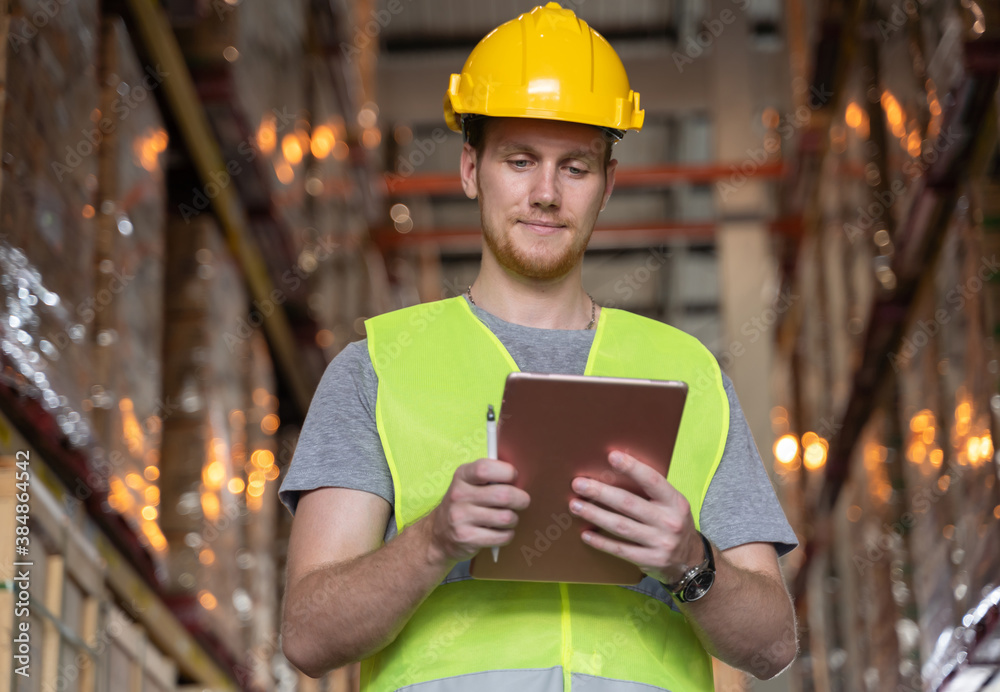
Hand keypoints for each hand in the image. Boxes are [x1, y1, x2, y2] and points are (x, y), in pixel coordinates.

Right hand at [428, 459, 530, 563]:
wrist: (438, 535)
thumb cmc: (465, 505)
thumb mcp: (469, 484)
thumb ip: (491, 477)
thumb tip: (520, 478)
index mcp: (462, 476)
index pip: (486, 469)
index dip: (506, 472)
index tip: (512, 478)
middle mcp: (459, 495)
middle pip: (504, 495)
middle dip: (521, 499)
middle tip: (522, 501)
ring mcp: (460, 517)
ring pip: (506, 517)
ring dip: (513, 519)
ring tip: (508, 519)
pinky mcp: (466, 538)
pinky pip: (502, 536)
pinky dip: (507, 535)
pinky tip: (500, 532)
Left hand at [568, 450, 702, 583]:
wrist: (691, 560)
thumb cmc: (672, 523)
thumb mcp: (671, 504)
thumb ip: (650, 491)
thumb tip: (615, 470)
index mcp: (675, 502)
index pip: (652, 481)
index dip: (632, 467)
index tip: (612, 456)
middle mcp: (669, 522)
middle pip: (629, 504)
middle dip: (601, 492)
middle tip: (579, 484)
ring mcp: (660, 543)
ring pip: (621, 526)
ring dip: (595, 514)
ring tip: (576, 505)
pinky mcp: (650, 561)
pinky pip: (620, 550)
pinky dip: (601, 542)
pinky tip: (586, 533)